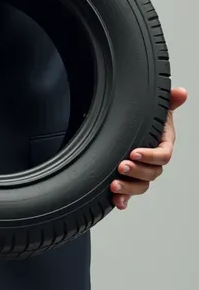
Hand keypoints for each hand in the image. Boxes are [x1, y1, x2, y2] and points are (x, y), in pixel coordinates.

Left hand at [111, 87, 187, 209]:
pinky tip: (117, 202)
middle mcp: (154, 162)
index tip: (135, 152)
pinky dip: (124, 200)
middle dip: (137, 172)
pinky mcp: (131, 180)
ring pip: (141, 185)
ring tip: (114, 185)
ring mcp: (143, 172)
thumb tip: (180, 92)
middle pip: (151, 173)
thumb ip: (169, 101)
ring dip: (129, 188)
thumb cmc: (149, 119)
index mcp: (163, 145)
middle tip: (122, 166)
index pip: (162, 155)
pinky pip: (130, 194)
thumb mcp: (157, 108)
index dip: (150, 156)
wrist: (134, 127)